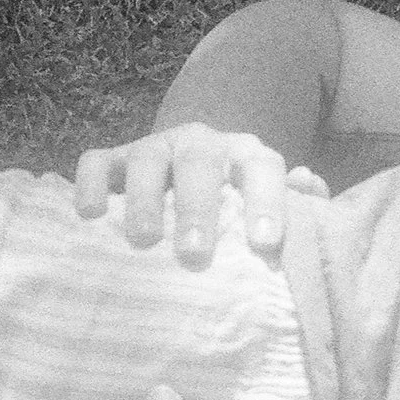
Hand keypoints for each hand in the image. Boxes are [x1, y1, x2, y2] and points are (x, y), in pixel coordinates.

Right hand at [73, 122, 295, 263]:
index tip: (265, 244)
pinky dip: (90, 184)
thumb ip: (297, 205)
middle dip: (197, 207)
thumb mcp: (267, 208)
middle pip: (200, 162)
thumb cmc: (233, 212)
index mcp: (243, 155)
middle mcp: (199, 144)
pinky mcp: (111, 161)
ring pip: (146, 159)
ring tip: (143, 241)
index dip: (267, 202)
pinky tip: (88, 215)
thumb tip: (310, 184)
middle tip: (195, 256)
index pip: (262, 167)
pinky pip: (95, 162)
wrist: (182, 181)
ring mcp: (153, 149)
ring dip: (144, 199)